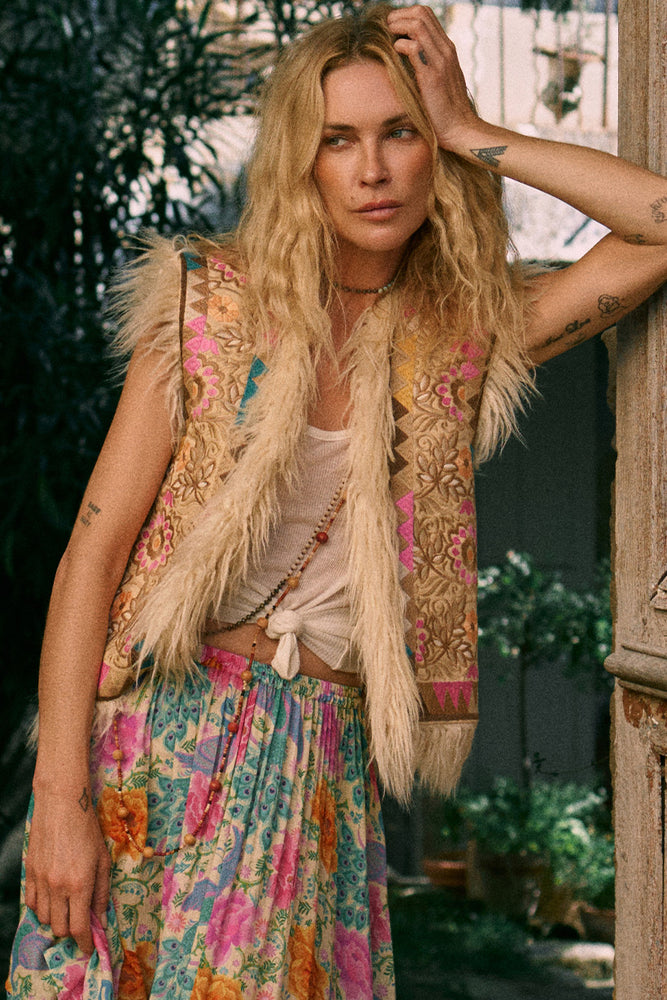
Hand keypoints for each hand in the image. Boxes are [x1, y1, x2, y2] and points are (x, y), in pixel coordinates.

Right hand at [24, 784, 110, 954]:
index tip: (89, 947)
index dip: (84, 942)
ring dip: (56, 919)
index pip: (78, 927)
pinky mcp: (30, 872)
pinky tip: (52, 899)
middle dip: (71, 931)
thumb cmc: (88, 830)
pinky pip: (31, 902)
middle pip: (59, 927)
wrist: (63, 805)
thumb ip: (102, 892)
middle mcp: (58, 886)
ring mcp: (41, 880)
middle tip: (80, 923)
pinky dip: (41, 908)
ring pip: (44, 917)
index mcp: (80, 883)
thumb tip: (101, 919)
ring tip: (67, 908)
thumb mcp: (103, 861)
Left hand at [387, 5, 479, 149]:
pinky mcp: (432, 76)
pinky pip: (415, 48)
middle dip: (399, 15)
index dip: (407, 14)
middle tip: (387, 27)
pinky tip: (395, 52)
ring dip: (398, 26)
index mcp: (447, 49)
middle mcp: (446, 50)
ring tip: (388, 35)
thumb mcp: (440, 80)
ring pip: (418, 25)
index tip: (393, 25)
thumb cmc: (446, 109)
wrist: (459, 128)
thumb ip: (428, 65)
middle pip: (422, 13)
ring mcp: (440, 61)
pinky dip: (400, 45)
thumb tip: (407, 58)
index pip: (427, 15)